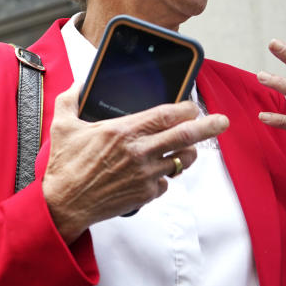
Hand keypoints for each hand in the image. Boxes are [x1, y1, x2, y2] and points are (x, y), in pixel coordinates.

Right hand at [43, 82, 229, 242]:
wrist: (64, 204)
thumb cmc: (64, 165)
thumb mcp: (62, 125)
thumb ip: (71, 98)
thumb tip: (79, 82)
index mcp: (124, 131)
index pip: (167, 114)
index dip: (185, 108)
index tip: (191, 105)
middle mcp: (140, 152)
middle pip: (186, 136)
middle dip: (210, 126)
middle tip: (223, 121)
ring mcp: (145, 175)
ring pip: (182, 161)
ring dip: (187, 153)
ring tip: (185, 149)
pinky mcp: (145, 194)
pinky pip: (166, 182)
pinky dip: (164, 176)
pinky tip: (153, 172)